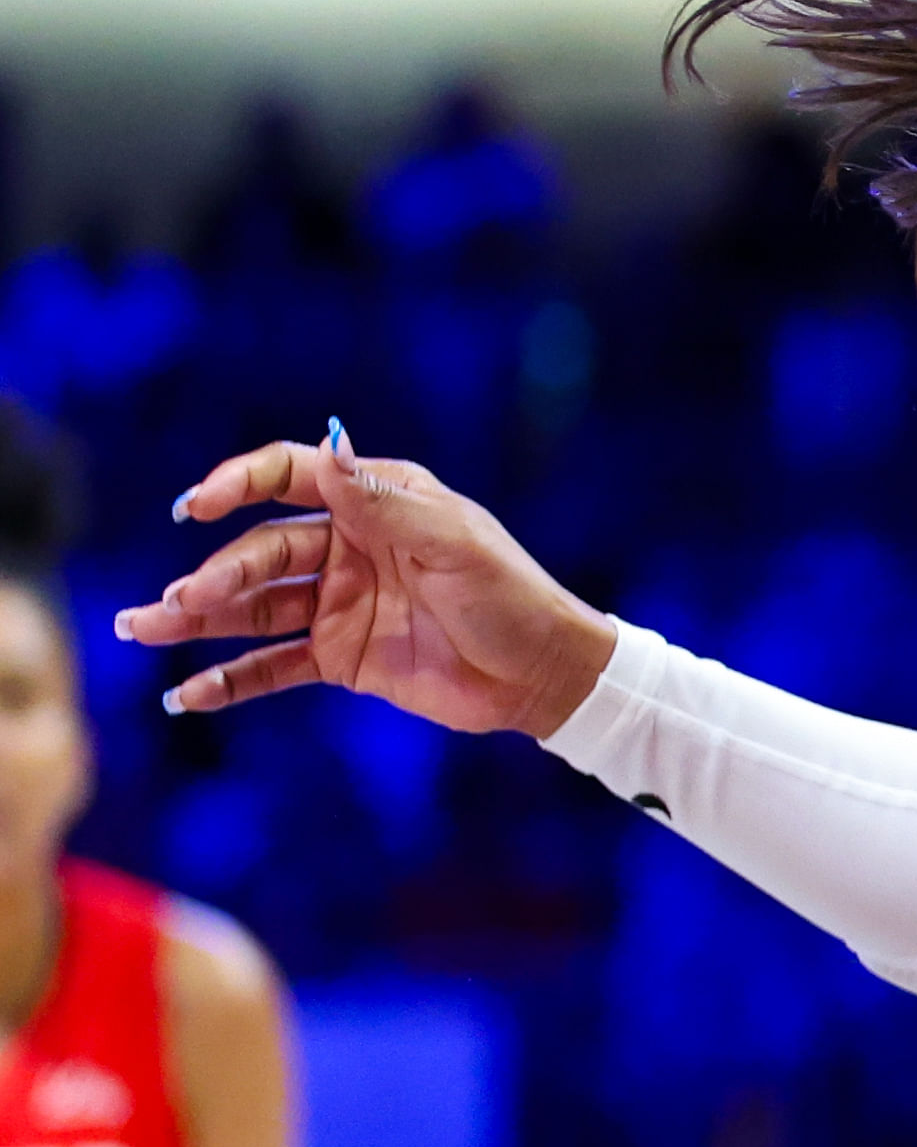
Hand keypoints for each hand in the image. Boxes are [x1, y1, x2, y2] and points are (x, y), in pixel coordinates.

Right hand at [114, 423, 616, 736]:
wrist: (544, 673)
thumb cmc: (510, 595)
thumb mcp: (454, 543)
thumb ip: (384, 503)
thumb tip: (328, 451)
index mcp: (378, 504)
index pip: (292, 477)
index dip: (239, 484)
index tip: (197, 505)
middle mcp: (349, 548)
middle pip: (262, 552)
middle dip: (216, 574)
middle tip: (180, 601)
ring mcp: (340, 604)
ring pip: (253, 608)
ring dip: (198, 619)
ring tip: (142, 628)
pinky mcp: (341, 657)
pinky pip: (272, 667)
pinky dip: (229, 680)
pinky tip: (185, 694)